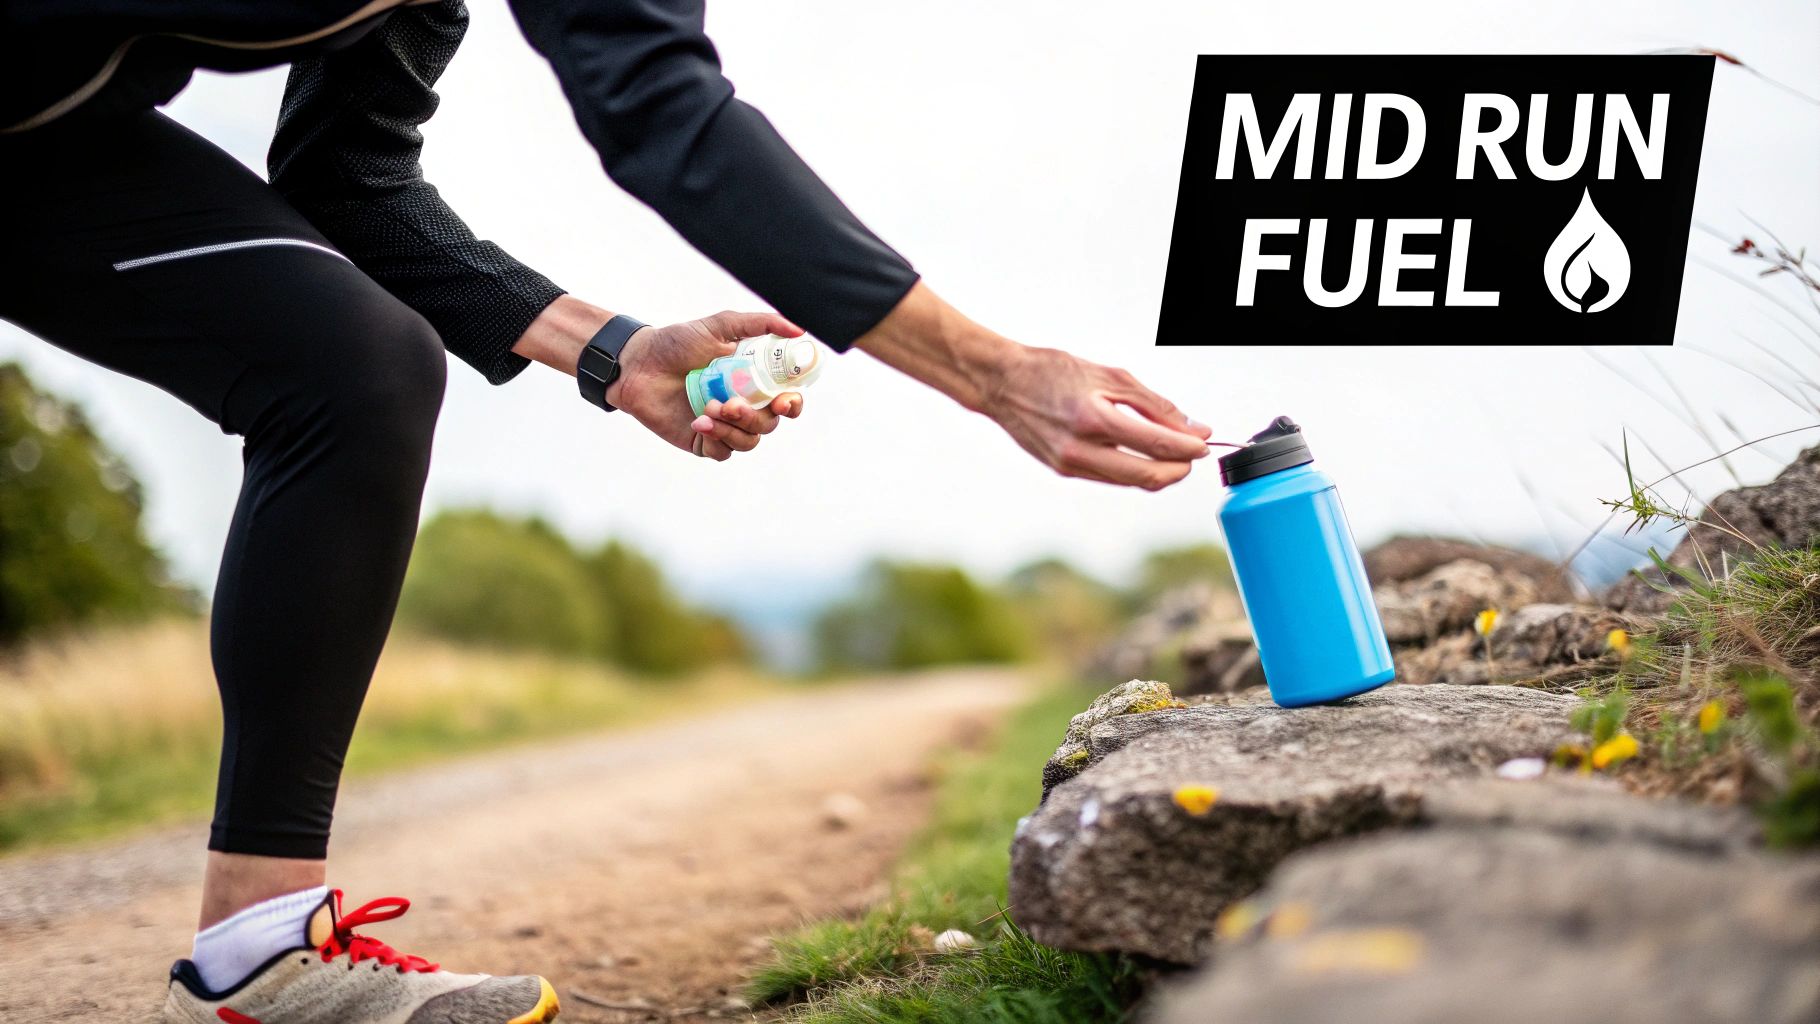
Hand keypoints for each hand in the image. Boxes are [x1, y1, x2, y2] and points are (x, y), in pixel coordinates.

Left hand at [605, 310, 806, 460]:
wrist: (637, 364)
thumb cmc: (676, 342)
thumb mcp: (719, 325)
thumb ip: (759, 324)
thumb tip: (798, 331)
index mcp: (752, 380)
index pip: (786, 399)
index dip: (793, 403)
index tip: (784, 399)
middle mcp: (743, 404)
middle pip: (770, 424)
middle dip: (755, 417)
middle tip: (732, 403)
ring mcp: (723, 424)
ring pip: (749, 441)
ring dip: (734, 428)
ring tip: (709, 409)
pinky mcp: (703, 441)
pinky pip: (724, 452)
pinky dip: (717, 439)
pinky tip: (699, 422)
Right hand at [982, 345, 1211, 489]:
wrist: (1003, 383)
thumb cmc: (1054, 371)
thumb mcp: (1110, 376)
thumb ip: (1154, 405)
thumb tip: (1193, 428)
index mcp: (1093, 418)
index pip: (1154, 444)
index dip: (1187, 448)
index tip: (1204, 443)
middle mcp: (1080, 448)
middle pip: (1146, 475)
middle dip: (1178, 469)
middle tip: (1194, 455)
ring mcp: (1071, 464)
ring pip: (1131, 482)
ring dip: (1159, 472)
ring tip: (1174, 454)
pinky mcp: (1065, 470)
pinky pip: (1111, 478)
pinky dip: (1134, 470)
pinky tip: (1143, 455)